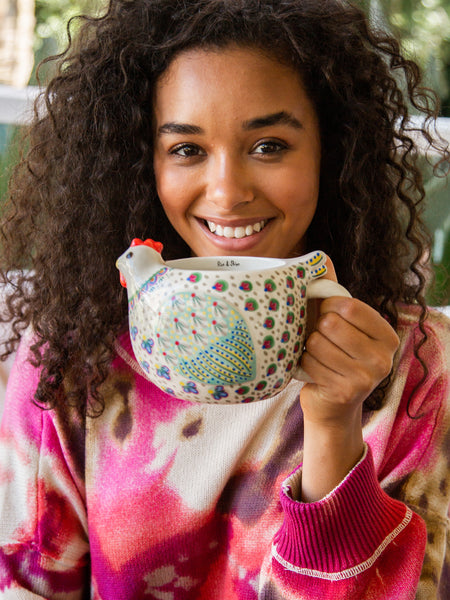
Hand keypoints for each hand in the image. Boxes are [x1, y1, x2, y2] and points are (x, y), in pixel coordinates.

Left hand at [300, 260, 398, 424]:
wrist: (332, 405)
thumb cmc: (335, 355)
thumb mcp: (343, 324)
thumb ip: (334, 291)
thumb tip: (320, 258)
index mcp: (387, 335)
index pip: (348, 305)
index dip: (327, 306)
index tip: (326, 315)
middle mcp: (384, 357)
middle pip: (330, 323)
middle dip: (317, 328)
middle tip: (321, 339)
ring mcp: (366, 377)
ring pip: (316, 343)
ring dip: (309, 348)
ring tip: (317, 356)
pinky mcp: (344, 392)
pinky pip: (309, 363)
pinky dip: (304, 364)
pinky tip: (313, 371)